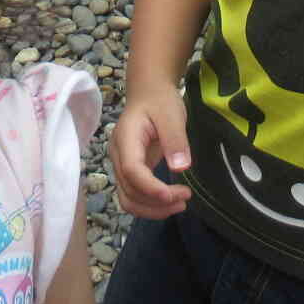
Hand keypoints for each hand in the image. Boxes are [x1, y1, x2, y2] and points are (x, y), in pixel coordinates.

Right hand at [109, 85, 191, 219]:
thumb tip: (180, 167)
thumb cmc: (160, 101)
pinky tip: (169, 202)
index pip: (131, 170)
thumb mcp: (172, 114)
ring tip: (180, 205)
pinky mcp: (129, 171)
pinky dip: (150, 205)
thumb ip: (175, 140)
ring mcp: (121, 165)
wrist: (149, 93)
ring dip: (152, 209)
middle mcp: (118, 156)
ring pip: (128, 199)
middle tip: (185, 199)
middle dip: (156, 202)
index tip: (175, 195)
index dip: (150, 188)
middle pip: (128, 190)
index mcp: (126, 139)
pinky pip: (133, 195)